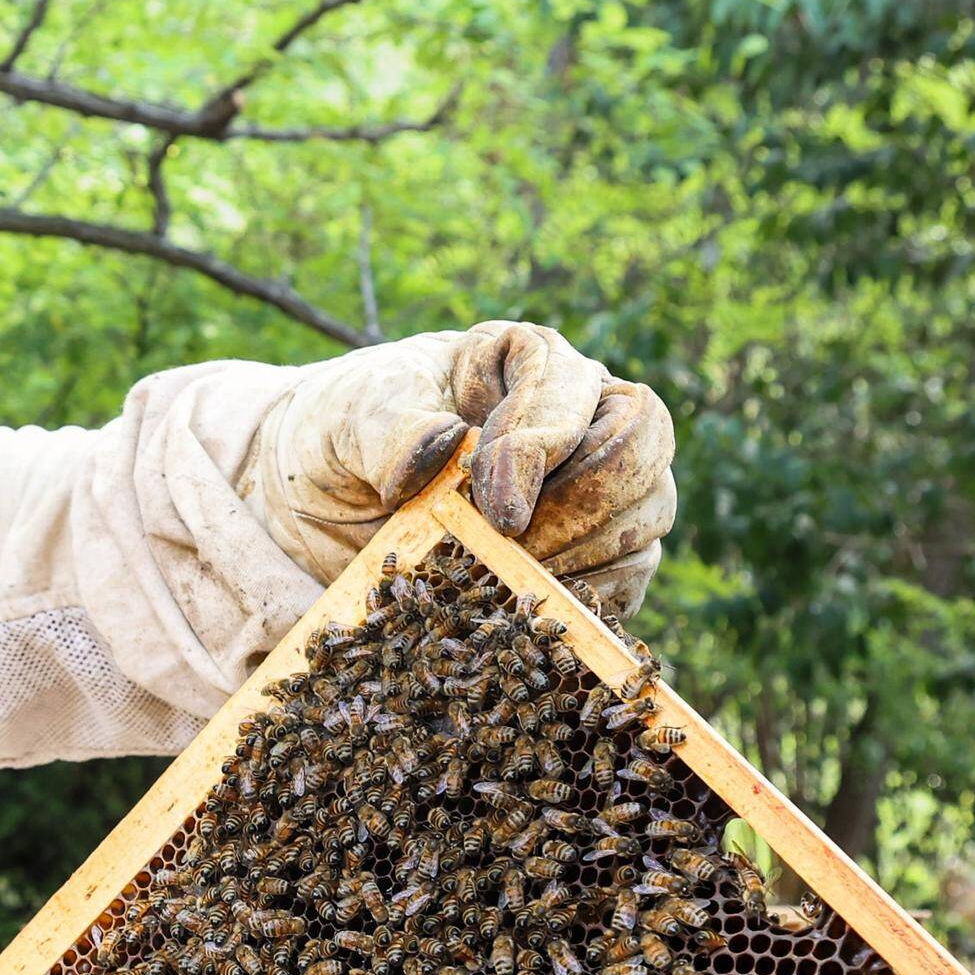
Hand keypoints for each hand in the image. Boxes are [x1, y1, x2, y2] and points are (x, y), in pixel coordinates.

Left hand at [245, 322, 675, 616]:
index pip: (573, 395)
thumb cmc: (349, 432)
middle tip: (509, 547)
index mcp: (531, 362)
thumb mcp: (353, 418)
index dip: (545, 453)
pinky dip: (588, 601)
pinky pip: (627, 577)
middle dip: (579, 507)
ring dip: (584, 557)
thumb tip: (445, 443)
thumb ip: (394, 427)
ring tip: (507, 580)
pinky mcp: (592, 552)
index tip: (498, 513)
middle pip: (638, 452)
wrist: (329, 496)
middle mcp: (581, 416)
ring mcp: (597, 486)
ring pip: (645, 518)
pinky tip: (532, 612)